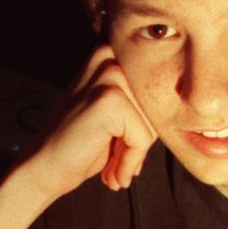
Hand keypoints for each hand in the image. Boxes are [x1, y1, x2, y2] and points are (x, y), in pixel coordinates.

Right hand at [20, 44, 156, 201]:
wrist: (43, 170)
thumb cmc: (80, 148)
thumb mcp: (115, 117)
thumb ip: (140, 103)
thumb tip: (184, 109)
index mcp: (108, 56)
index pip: (154, 94)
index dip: (143, 127)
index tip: (122, 150)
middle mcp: (107, 57)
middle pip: (155, 107)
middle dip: (140, 143)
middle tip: (117, 165)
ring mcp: (108, 76)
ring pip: (152, 124)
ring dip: (135, 155)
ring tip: (112, 169)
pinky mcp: (109, 99)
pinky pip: (142, 138)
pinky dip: (129, 162)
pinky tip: (109, 172)